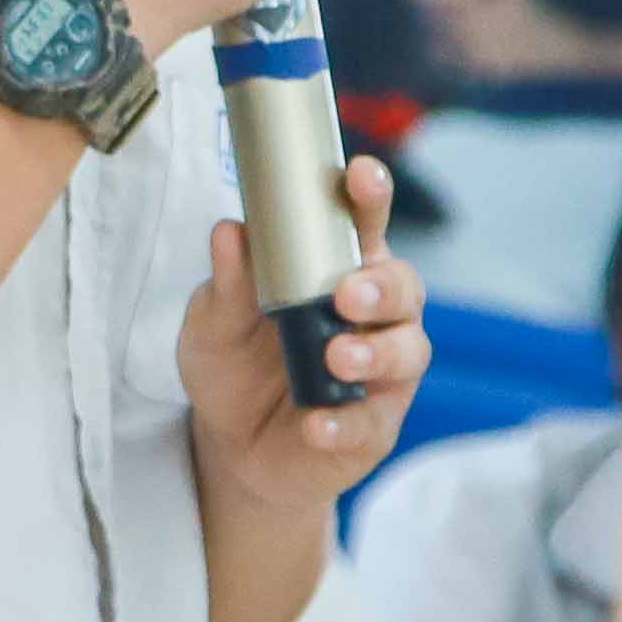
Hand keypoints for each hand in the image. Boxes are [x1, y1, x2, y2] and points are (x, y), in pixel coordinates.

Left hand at [182, 156, 427, 508]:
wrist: (231, 446)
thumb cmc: (234, 364)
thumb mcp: (214, 322)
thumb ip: (228, 283)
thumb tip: (229, 231)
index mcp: (337, 269)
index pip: (363, 223)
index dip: (370, 195)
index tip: (361, 175)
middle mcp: (373, 313)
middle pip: (403, 285)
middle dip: (382, 286)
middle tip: (347, 294)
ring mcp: (382, 371)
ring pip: (407, 350)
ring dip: (375, 352)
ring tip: (336, 357)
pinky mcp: (374, 426)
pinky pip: (373, 422)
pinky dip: (345, 423)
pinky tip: (315, 425)